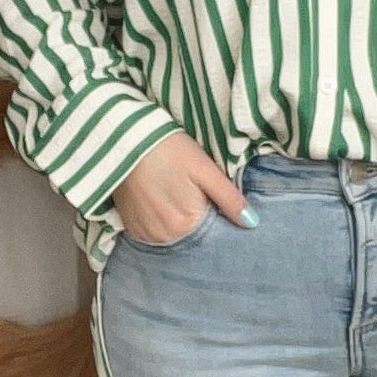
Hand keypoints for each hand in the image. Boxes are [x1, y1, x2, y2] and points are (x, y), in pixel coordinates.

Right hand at [113, 131, 255, 244]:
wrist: (125, 139)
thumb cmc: (169, 149)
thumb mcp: (205, 169)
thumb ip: (229, 198)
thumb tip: (251, 223)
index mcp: (185, 225)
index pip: (212, 232)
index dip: (217, 215)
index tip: (212, 197)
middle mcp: (163, 237)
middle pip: (192, 234)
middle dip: (198, 218)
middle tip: (192, 190)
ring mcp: (144, 234)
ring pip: (174, 234)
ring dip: (179, 220)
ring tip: (175, 193)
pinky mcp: (130, 227)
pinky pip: (155, 232)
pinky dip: (161, 220)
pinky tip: (160, 199)